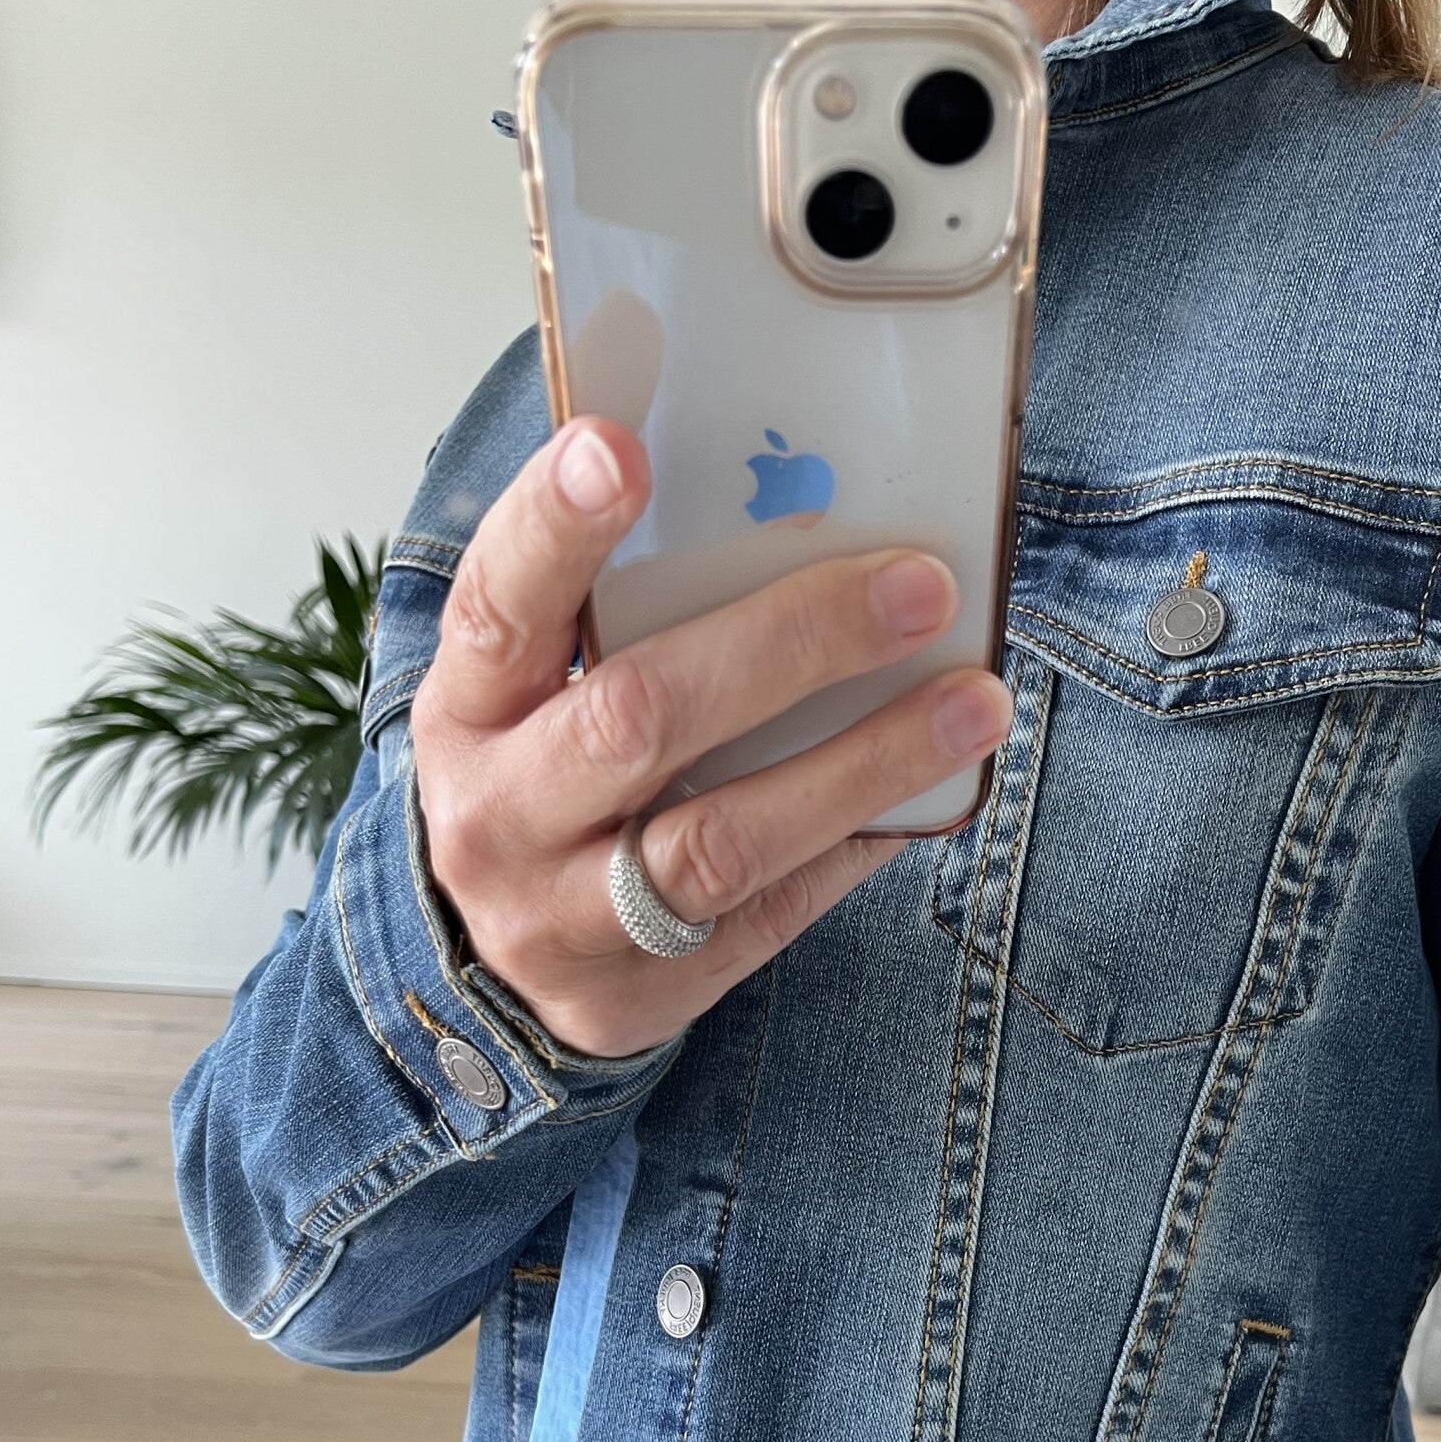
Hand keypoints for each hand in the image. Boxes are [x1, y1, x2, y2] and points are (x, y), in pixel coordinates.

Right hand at [408, 416, 1012, 1059]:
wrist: (501, 957)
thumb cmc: (548, 775)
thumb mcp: (538, 689)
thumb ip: (623, 609)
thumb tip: (802, 497)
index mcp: (467, 705)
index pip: (500, 601)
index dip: (554, 524)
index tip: (620, 449)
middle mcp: (499, 814)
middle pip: (639, 718)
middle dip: (790, 643)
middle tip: (917, 586)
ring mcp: (565, 917)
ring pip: (721, 841)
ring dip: (862, 763)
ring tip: (973, 703)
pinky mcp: (640, 992)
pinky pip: (772, 913)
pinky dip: (857, 841)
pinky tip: (935, 790)